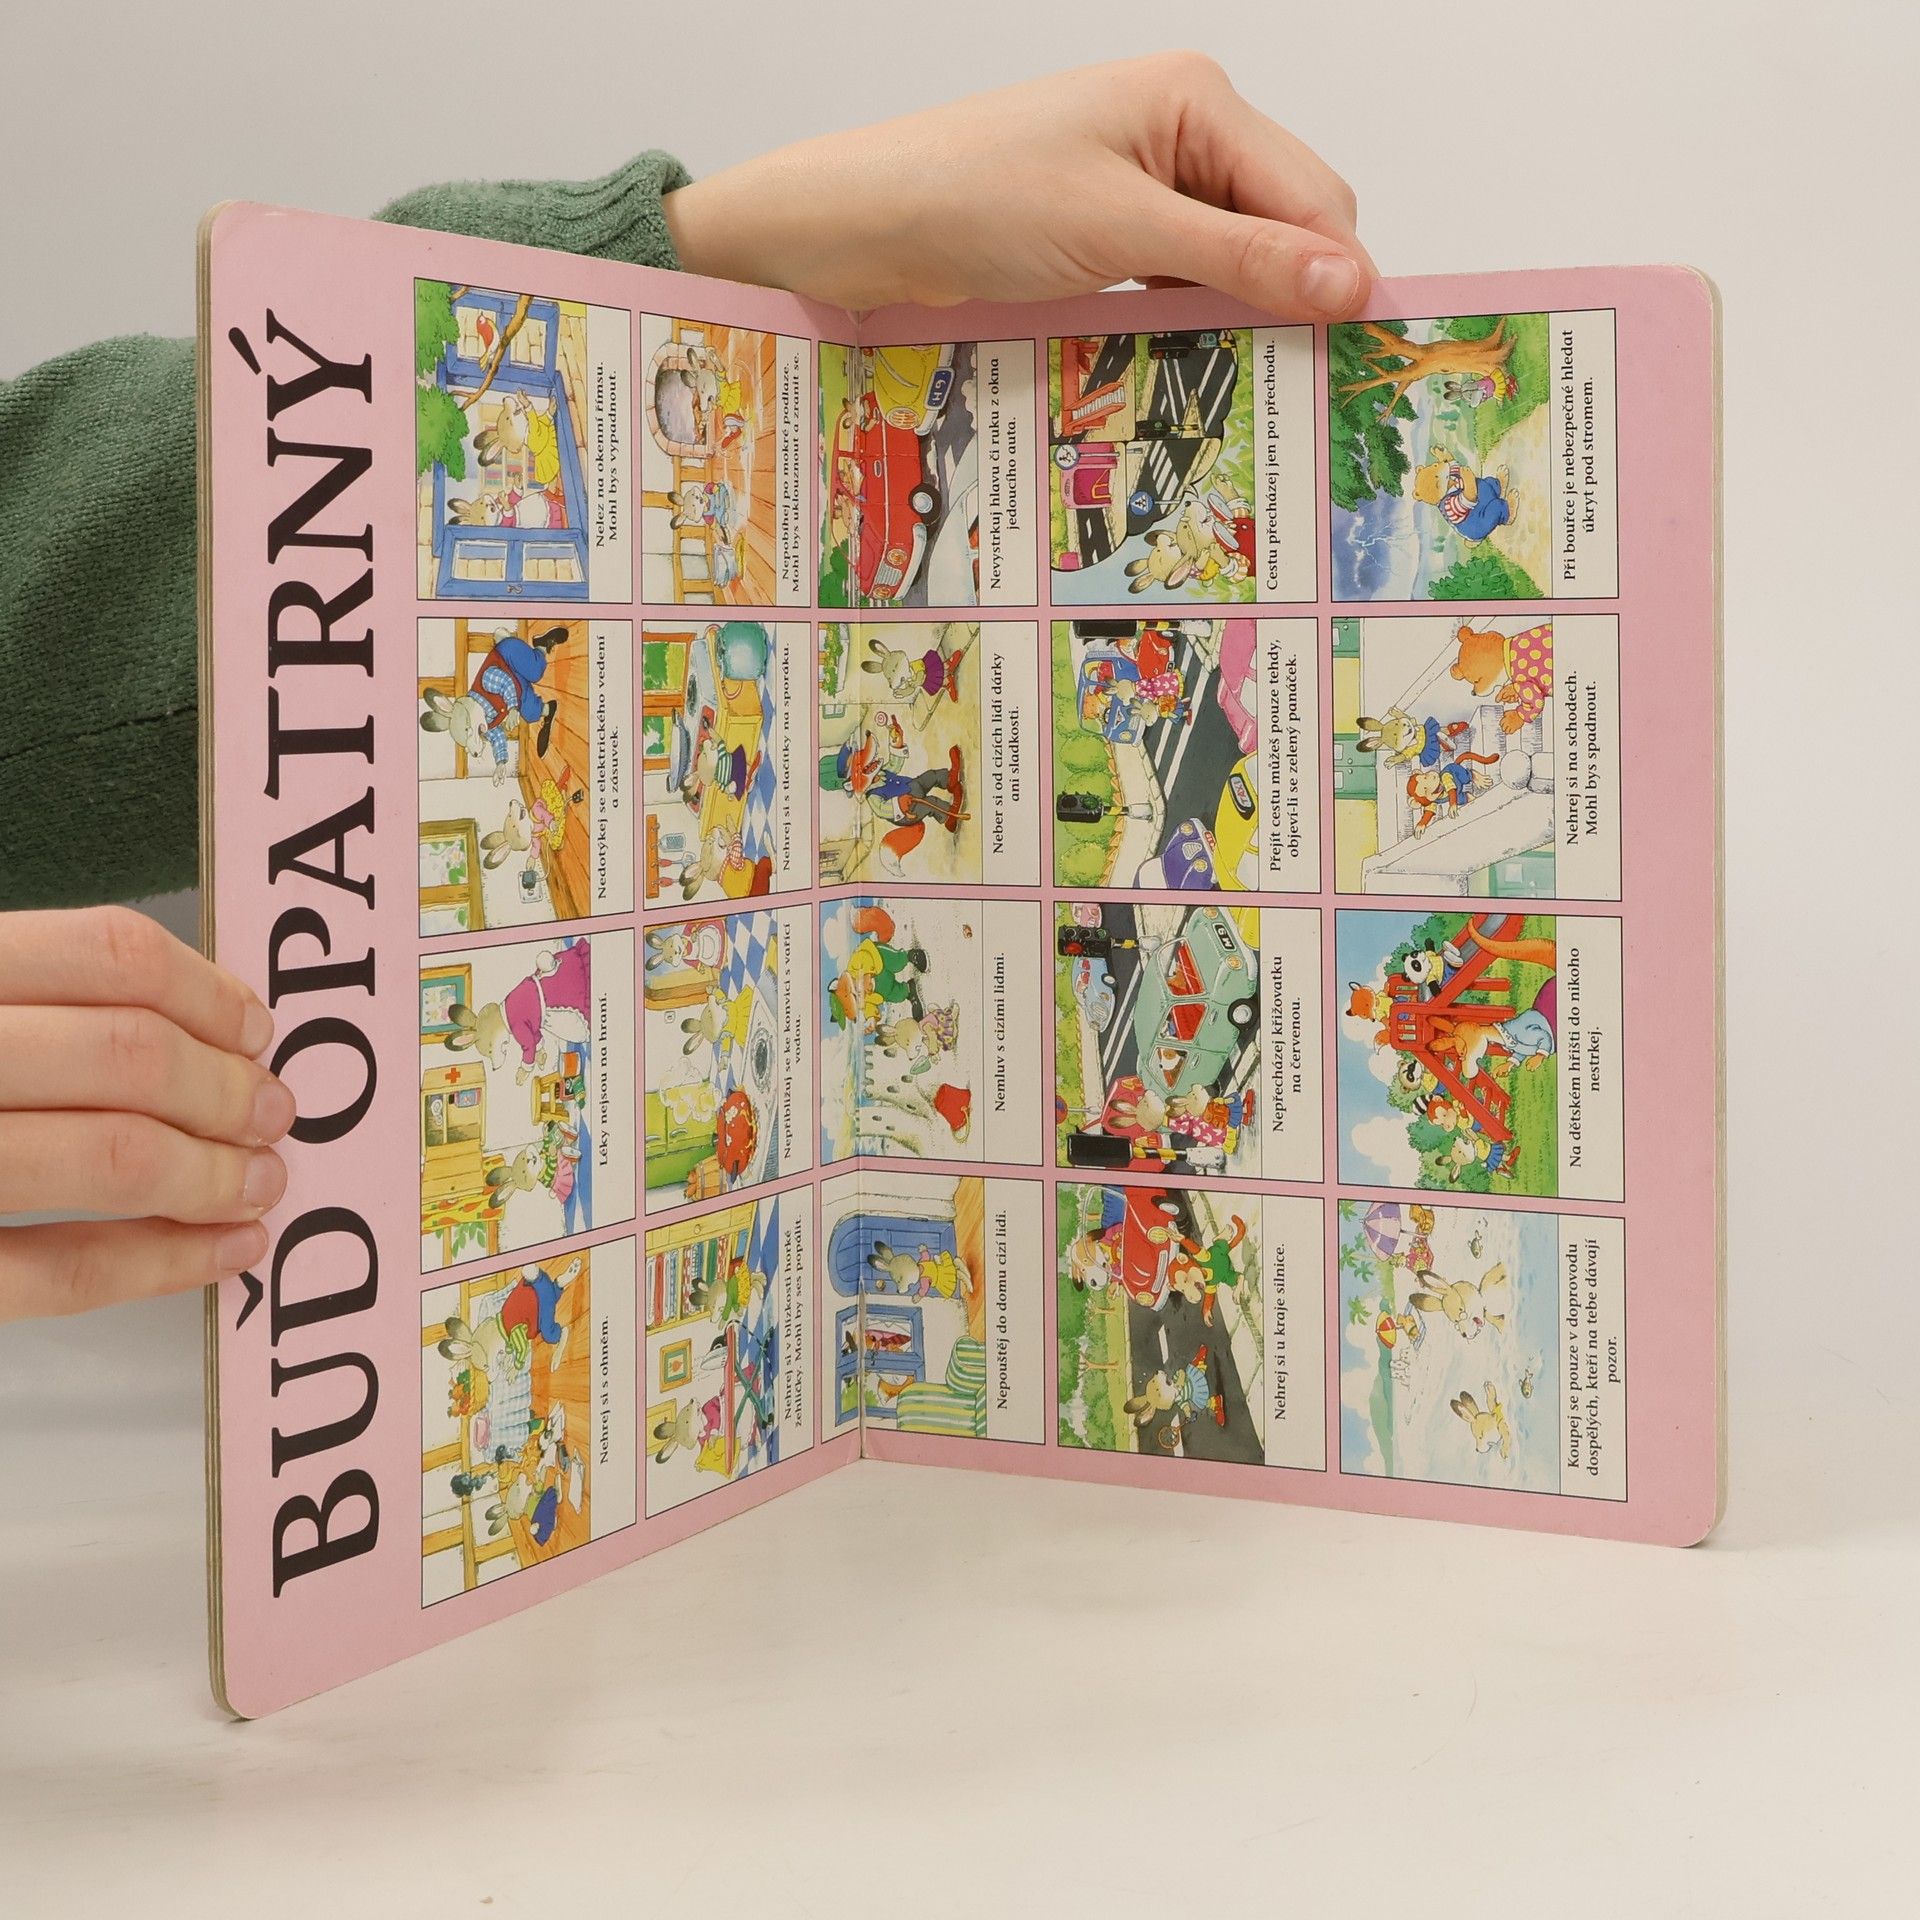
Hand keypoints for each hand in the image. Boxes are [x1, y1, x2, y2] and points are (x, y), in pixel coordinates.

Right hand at [0, 908, 291, 1320]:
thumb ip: (22, 996)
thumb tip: (186, 1023)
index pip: (107, 956)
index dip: (208, 994)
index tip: (253, 1029)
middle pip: (127, 1056)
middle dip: (227, 1091)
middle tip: (271, 1111)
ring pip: (110, 1158)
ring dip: (213, 1174)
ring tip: (259, 1179)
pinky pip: (61, 1274)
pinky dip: (164, 1264)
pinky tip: (221, 1252)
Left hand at [665, 53, 1372, 318]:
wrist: (861, 226)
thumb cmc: (971, 198)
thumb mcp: (1120, 230)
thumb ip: (1241, 256)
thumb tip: (1351, 281)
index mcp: (1195, 99)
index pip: (1312, 193)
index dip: (1336, 272)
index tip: (1352, 352)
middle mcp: (1180, 131)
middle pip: (1283, 226)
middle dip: (1288, 296)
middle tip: (1288, 378)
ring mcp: (1143, 183)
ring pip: (1234, 261)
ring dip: (1235, 316)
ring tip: (1232, 376)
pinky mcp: (1110, 232)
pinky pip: (1182, 280)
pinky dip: (1189, 320)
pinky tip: (1179, 358)